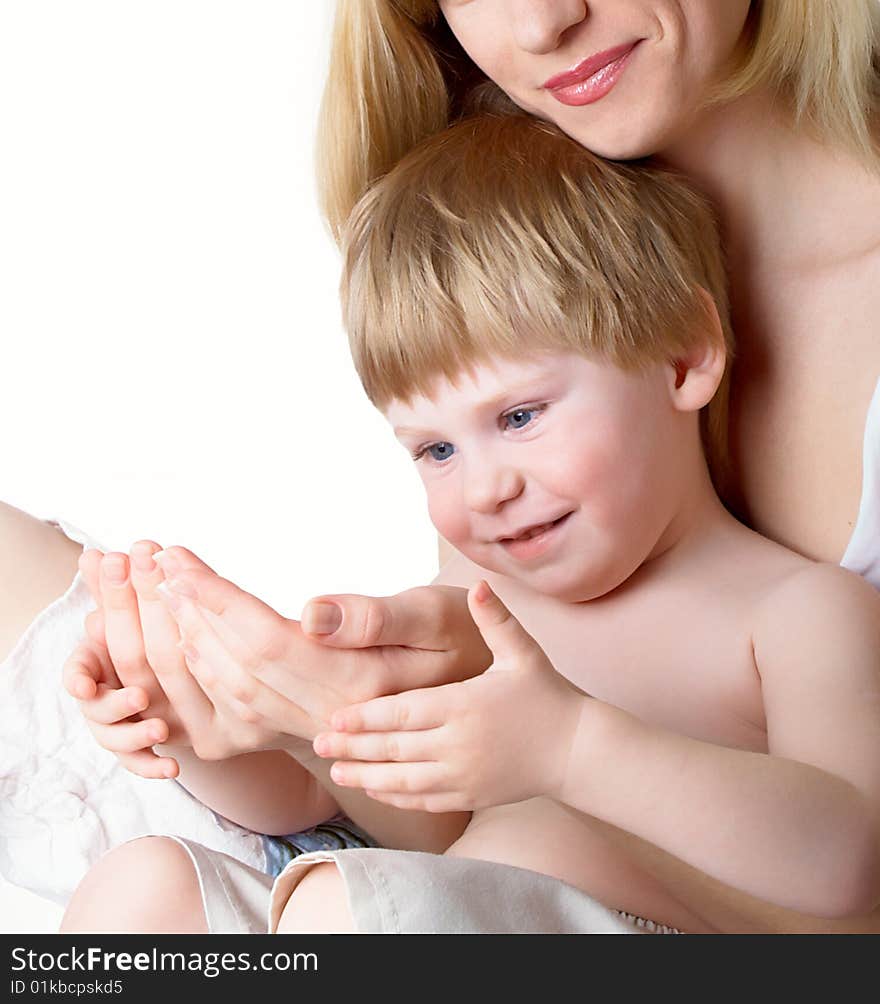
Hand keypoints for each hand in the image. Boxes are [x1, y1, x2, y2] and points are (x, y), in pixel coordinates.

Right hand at [63, 543, 235, 775]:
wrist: (169, 673)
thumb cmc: (144, 633)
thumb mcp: (134, 611)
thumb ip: (114, 588)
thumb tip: (94, 553)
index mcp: (95, 662)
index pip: (78, 671)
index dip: (78, 677)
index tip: (83, 684)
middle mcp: (100, 696)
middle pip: (97, 706)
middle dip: (116, 702)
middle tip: (139, 697)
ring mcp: (116, 723)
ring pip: (115, 737)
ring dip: (135, 735)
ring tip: (160, 730)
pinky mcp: (138, 746)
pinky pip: (139, 763)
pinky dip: (152, 767)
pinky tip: (172, 768)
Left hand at [154, 568, 492, 748]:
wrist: (485, 704)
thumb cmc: (468, 641)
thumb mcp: (436, 615)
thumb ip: (376, 618)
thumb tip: (310, 612)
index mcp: (358, 683)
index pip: (264, 638)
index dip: (214, 598)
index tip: (175, 559)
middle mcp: (328, 714)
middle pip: (235, 664)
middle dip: (185, 612)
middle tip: (149, 565)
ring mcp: (318, 728)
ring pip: (232, 690)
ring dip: (187, 640)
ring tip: (158, 593)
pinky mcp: (313, 729)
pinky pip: (245, 712)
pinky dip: (207, 676)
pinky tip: (190, 644)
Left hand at [311, 581, 588, 811]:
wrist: (577, 750)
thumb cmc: (547, 695)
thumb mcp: (523, 652)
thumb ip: (496, 619)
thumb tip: (478, 583)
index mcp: (465, 706)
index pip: (404, 713)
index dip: (366, 717)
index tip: (334, 717)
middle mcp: (459, 744)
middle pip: (395, 748)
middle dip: (354, 748)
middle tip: (318, 743)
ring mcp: (464, 775)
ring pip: (404, 779)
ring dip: (367, 776)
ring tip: (336, 771)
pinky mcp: (470, 796)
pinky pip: (424, 799)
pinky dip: (395, 795)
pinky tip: (374, 788)